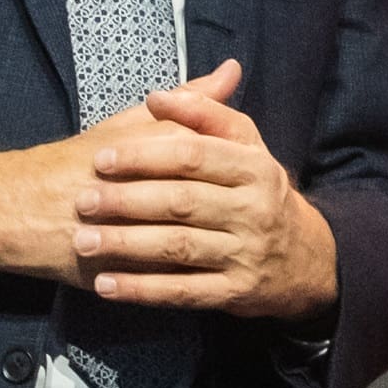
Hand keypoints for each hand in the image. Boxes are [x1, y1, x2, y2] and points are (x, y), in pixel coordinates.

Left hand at [72, 61, 340, 315]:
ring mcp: (245, 255)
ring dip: (126, 245)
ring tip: (84, 241)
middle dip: (127, 201)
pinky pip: (182, 292)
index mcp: (255, 167)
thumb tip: (158, 94)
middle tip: (82, 201)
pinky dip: (142, 289)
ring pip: (178, 248)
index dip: (144, 155)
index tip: (101, 158)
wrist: (306, 258)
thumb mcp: (246, 146)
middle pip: (182, 202)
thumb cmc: (259, 192)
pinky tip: (106, 285)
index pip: (193, 156)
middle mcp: (254, 210)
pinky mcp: (234, 293)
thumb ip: (204, 114)